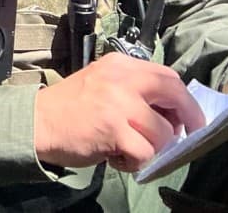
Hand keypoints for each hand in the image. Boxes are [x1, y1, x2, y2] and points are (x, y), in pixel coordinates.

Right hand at [33, 53, 204, 171]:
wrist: (39, 121)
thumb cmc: (72, 106)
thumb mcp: (104, 84)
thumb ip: (134, 91)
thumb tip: (172, 115)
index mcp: (120, 64)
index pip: (167, 76)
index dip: (184, 100)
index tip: (188, 118)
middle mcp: (122, 78)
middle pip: (174, 93)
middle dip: (189, 118)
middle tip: (186, 136)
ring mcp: (118, 103)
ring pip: (163, 132)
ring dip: (154, 149)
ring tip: (132, 149)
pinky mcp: (114, 129)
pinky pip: (146, 153)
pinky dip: (137, 162)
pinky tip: (119, 158)